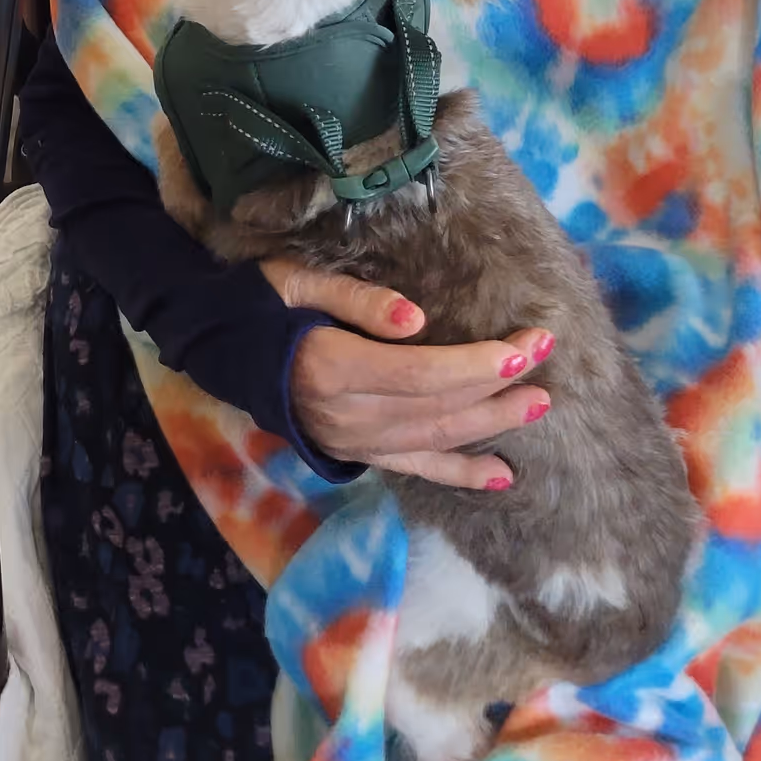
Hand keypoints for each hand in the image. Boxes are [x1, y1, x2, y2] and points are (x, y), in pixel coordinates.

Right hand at [264, 259, 554, 489]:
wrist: (213, 349)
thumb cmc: (259, 303)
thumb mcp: (298, 283)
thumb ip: (357, 302)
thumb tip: (418, 320)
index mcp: (333, 368)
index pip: (425, 373)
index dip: (481, 363)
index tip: (527, 343)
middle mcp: (347, 415)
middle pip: (439, 408)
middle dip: (499, 386)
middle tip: (547, 359)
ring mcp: (352, 441)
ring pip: (434, 440)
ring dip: (491, 426)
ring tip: (538, 406)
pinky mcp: (354, 453)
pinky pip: (413, 468)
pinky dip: (459, 474)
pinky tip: (501, 477)